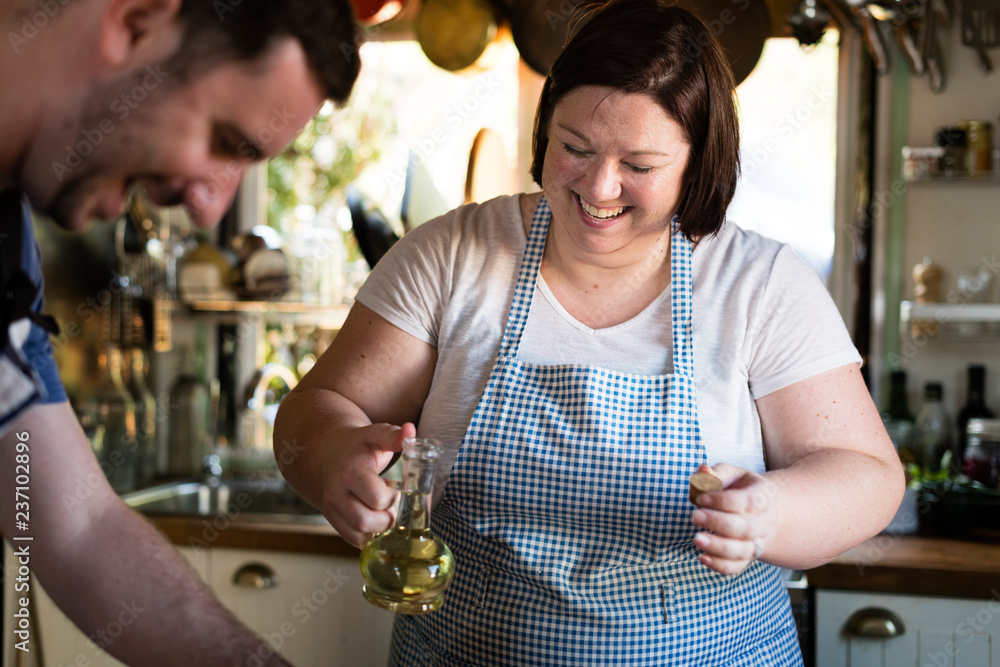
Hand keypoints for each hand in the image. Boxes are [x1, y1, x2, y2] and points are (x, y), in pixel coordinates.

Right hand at [319, 422, 414, 547]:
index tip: (395, 486)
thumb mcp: (375, 435)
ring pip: (358, 535)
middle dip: (386, 517)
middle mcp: (337, 492)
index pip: (376, 498)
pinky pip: (352, 539)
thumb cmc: (358, 445)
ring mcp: (332, 507)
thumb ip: (393, 435)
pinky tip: (374, 517)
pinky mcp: (331, 518)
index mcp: (351, 472)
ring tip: (381, 509)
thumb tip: (411, 430)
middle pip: (365, 521)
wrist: (328, 452)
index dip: (392, 497)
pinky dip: (369, 534)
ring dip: (378, 527)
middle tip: (391, 503)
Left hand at [689, 464, 780, 574]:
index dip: (722, 500)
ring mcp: (758, 542)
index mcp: (763, 497)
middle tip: (694, 516)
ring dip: (718, 547)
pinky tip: (702, 557)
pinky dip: (720, 565)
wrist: (764, 511)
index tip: (700, 498)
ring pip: (742, 551)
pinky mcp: (747, 557)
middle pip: (746, 528)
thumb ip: (717, 474)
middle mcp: (764, 522)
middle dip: (718, 523)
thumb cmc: (742, 489)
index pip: (746, 501)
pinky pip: (737, 567)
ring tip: (697, 539)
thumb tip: (703, 471)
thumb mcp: (733, 475)